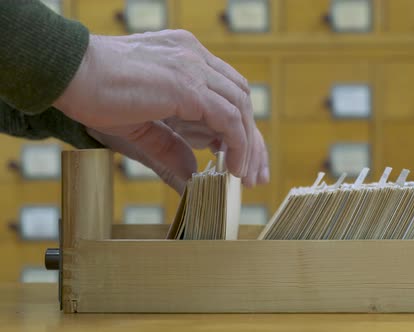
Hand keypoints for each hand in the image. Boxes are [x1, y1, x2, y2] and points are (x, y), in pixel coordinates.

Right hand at [54, 30, 268, 187]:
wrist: (67, 73)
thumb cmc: (94, 94)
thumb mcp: (141, 127)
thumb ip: (169, 148)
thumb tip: (192, 175)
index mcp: (185, 58)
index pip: (227, 92)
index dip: (240, 126)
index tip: (241, 159)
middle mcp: (194, 56)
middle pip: (240, 98)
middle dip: (250, 138)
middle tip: (253, 174)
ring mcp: (192, 66)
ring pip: (240, 107)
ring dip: (247, 145)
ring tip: (244, 176)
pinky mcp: (187, 84)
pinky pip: (227, 117)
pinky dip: (236, 143)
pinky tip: (233, 167)